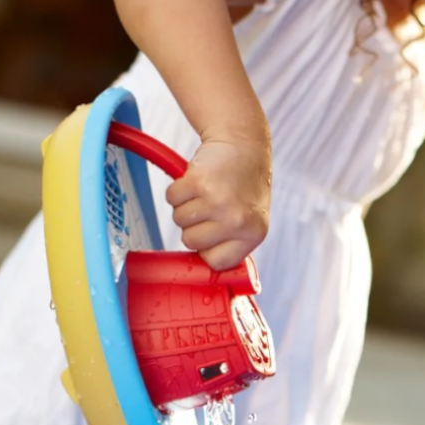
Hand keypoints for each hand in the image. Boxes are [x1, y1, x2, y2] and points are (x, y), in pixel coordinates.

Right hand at [165, 137, 270, 270]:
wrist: (244, 146)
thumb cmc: (243, 187)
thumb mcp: (250, 220)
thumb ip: (232, 245)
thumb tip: (205, 279)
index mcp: (253, 235)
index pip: (215, 263)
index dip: (208, 248)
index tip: (215, 232)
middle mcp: (236, 221)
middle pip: (190, 242)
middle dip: (195, 224)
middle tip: (213, 205)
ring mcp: (217, 201)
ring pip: (178, 220)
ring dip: (187, 205)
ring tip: (207, 192)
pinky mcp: (198, 182)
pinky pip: (171, 198)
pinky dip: (178, 189)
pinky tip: (198, 180)